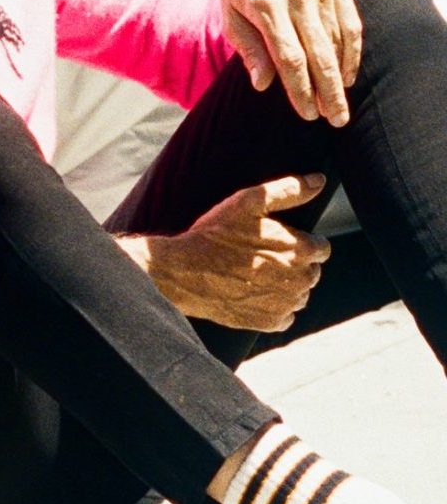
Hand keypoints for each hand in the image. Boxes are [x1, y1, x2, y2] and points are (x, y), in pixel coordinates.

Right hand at [117, 174, 331, 331]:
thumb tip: (319, 181)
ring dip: (285, 287)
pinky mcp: (268, 321)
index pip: (321, 248)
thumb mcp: (248, 202)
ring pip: (299, 295)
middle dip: (294, 265)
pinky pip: (284, 317)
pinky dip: (273, 308)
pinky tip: (252, 294)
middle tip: (261, 258)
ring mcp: (284, 303)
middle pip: (311, 273)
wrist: (182, 272)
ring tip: (255, 276)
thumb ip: (288, 190)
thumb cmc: (214, 235)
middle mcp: (299, 280)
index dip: (301, 242)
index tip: (278, 242)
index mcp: (300, 249)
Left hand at [220, 0, 360, 124]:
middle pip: (318, 54)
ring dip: (340, 77)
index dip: (299, 88)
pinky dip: (352, 53)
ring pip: (337, 42)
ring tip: (340, 105)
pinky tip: (348, 76)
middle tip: (335, 120)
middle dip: (328, 91)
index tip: (307, 114)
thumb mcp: (231, 17)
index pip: (289, 57)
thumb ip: (249, 49)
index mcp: (265, 5)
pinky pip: (350, 24)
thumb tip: (264, 85)